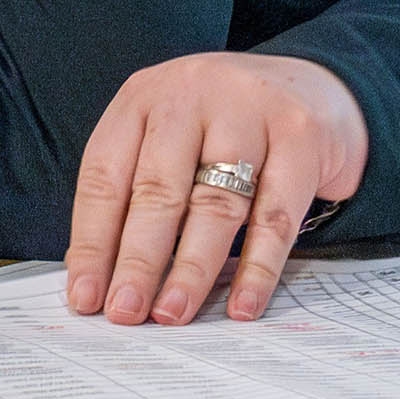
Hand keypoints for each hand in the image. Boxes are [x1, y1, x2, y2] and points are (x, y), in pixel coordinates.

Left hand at [65, 52, 368, 325]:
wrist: (314, 84)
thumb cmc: (224, 124)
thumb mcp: (170, 135)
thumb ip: (138, 188)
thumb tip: (101, 275)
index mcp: (142, 97)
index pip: (104, 175)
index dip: (91, 241)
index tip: (85, 296)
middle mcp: (189, 95)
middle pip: (157, 190)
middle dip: (136, 261)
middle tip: (124, 312)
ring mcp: (249, 112)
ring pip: (214, 205)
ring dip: (190, 269)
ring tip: (171, 314)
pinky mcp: (302, 138)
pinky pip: (276, 215)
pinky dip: (258, 267)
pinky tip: (243, 304)